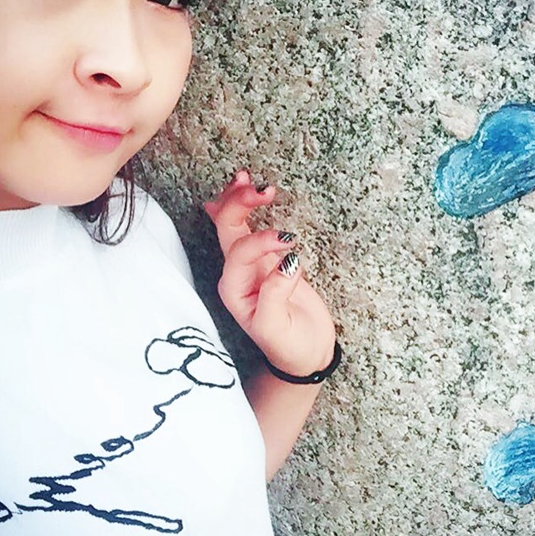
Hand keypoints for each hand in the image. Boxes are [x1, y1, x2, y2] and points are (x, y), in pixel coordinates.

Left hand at [204, 171, 336, 376]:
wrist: (306, 357)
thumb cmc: (289, 346)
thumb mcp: (277, 327)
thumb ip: (275, 293)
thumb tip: (287, 261)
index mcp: (234, 289)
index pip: (240, 252)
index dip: (262, 240)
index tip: (290, 240)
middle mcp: (237, 274)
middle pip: (228, 229)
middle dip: (240, 205)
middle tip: (263, 188)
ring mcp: (252, 265)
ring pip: (235, 224)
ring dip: (239, 200)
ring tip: (246, 178)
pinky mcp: (270, 261)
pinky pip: (252, 229)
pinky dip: (248, 208)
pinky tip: (245, 190)